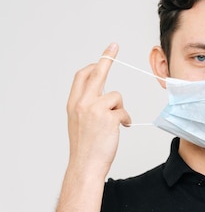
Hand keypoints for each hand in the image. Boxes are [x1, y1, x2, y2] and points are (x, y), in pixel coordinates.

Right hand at [66, 43, 130, 175]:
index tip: (102, 57)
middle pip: (97, 74)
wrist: (86, 165)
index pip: (82, 76)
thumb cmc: (86, 148)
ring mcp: (95, 109)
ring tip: (116, 124)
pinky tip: (120, 129)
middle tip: (114, 46)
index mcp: (74, 103)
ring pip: (116, 96)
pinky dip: (125, 119)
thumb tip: (103, 96)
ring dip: (120, 108)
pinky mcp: (109, 117)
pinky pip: (123, 111)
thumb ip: (87, 106)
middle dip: (106, 58)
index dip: (93, 65)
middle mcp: (82, 103)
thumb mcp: (79, 123)